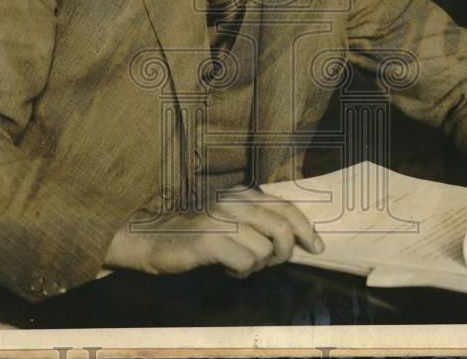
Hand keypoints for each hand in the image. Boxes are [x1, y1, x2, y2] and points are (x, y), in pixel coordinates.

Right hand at [104, 188, 323, 278]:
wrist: (149, 236)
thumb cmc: (191, 230)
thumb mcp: (226, 217)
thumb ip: (254, 220)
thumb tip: (291, 239)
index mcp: (241, 193)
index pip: (285, 207)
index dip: (307, 229)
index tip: (317, 247)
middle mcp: (233, 201)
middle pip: (282, 227)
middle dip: (286, 251)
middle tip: (275, 262)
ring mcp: (221, 219)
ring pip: (265, 249)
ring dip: (258, 265)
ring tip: (240, 265)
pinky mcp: (209, 240)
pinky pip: (245, 262)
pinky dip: (241, 272)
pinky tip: (226, 269)